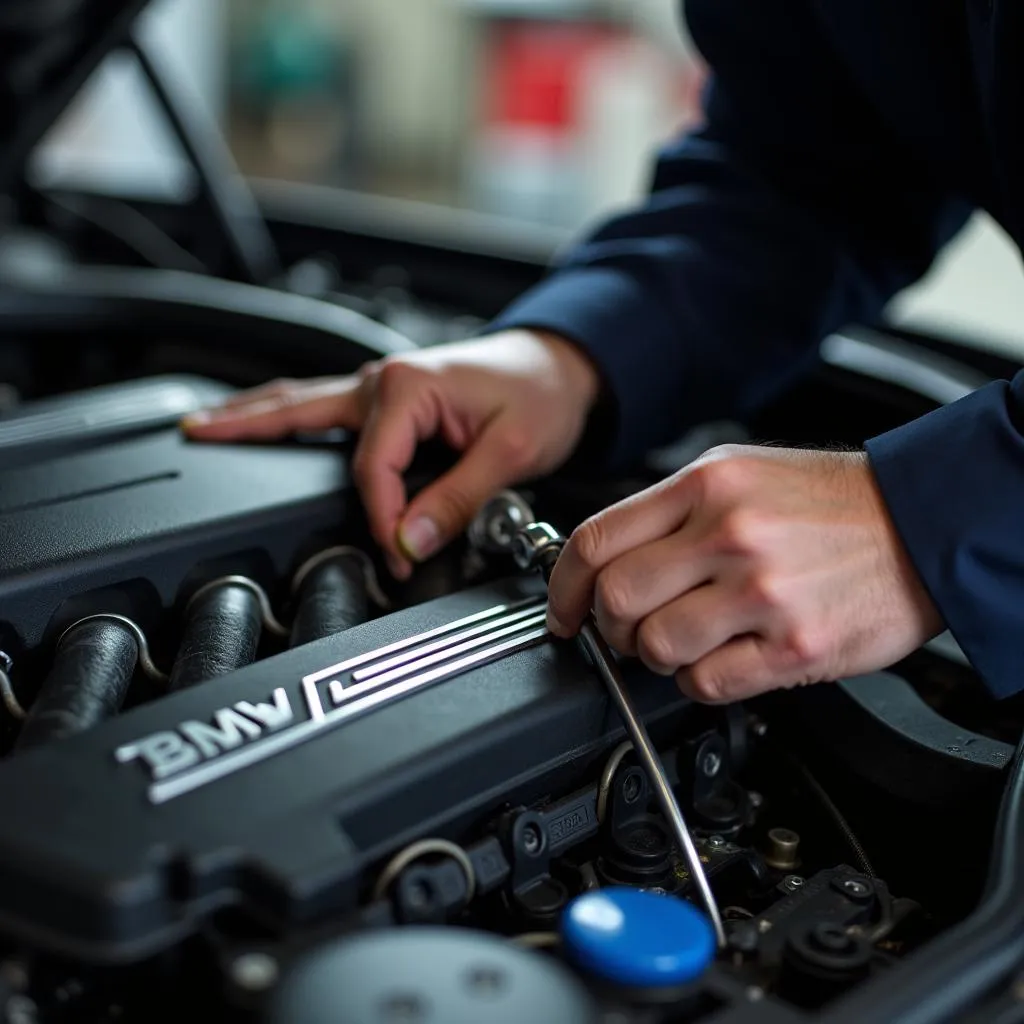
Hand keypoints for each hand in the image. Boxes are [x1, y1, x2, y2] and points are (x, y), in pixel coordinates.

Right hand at [181, 330, 599, 577]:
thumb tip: (411, 540)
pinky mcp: (387, 397)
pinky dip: (286, 412)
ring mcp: (379, 386)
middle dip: (249, 429)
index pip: (371, 470)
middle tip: (196, 437)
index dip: (382, 520)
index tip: (399, 555)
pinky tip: (265, 420)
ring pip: (301, 401)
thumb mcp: (510, 452)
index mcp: (406, 388)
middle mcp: (382, 382)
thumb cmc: (541, 394)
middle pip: (301, 413)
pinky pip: (323, 405)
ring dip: (254, 414)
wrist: (562, 366)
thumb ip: (456, 500)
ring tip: (205, 423)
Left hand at [546, 445, 941, 701]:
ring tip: (686, 641)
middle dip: (610, 627)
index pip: (595, 540)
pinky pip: (706, 683)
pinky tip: (723, 658)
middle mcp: (729, 533)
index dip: (563, 586)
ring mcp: (762, 591)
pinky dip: (701, 680)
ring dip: (657, 656)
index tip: (564, 610)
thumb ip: (670, 511)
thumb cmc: (831, 502)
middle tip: (627, 630)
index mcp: (706, 484)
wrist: (926, 522)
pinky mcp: (794, 645)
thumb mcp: (740, 472)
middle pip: (616, 599)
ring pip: (655, 647)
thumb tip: (606, 560)